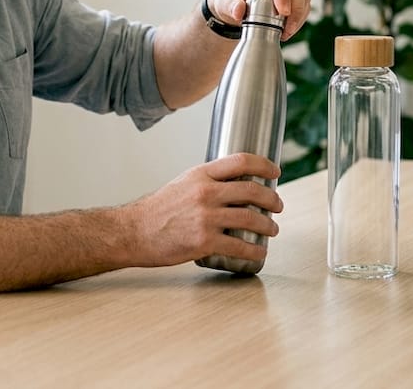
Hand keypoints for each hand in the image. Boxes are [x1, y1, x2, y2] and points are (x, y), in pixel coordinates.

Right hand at [127, 153, 282, 266]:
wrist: (134, 232)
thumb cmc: (158, 210)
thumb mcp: (183, 183)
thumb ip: (207, 182)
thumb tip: (235, 186)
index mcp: (201, 174)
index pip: (241, 160)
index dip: (264, 165)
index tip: (275, 172)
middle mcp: (206, 192)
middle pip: (252, 190)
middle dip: (272, 199)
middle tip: (278, 206)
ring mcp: (206, 217)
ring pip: (250, 218)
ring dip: (268, 226)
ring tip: (272, 230)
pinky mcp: (204, 241)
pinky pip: (239, 245)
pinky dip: (255, 250)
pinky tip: (260, 252)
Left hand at [207, 0, 310, 40]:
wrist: (235, 2)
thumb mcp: (222, 1)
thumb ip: (229, 5)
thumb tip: (239, 11)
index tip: (283, 12)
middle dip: (295, 7)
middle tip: (288, 28)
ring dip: (299, 14)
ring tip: (287, 32)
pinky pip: (304, 1)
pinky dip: (300, 16)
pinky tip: (289, 29)